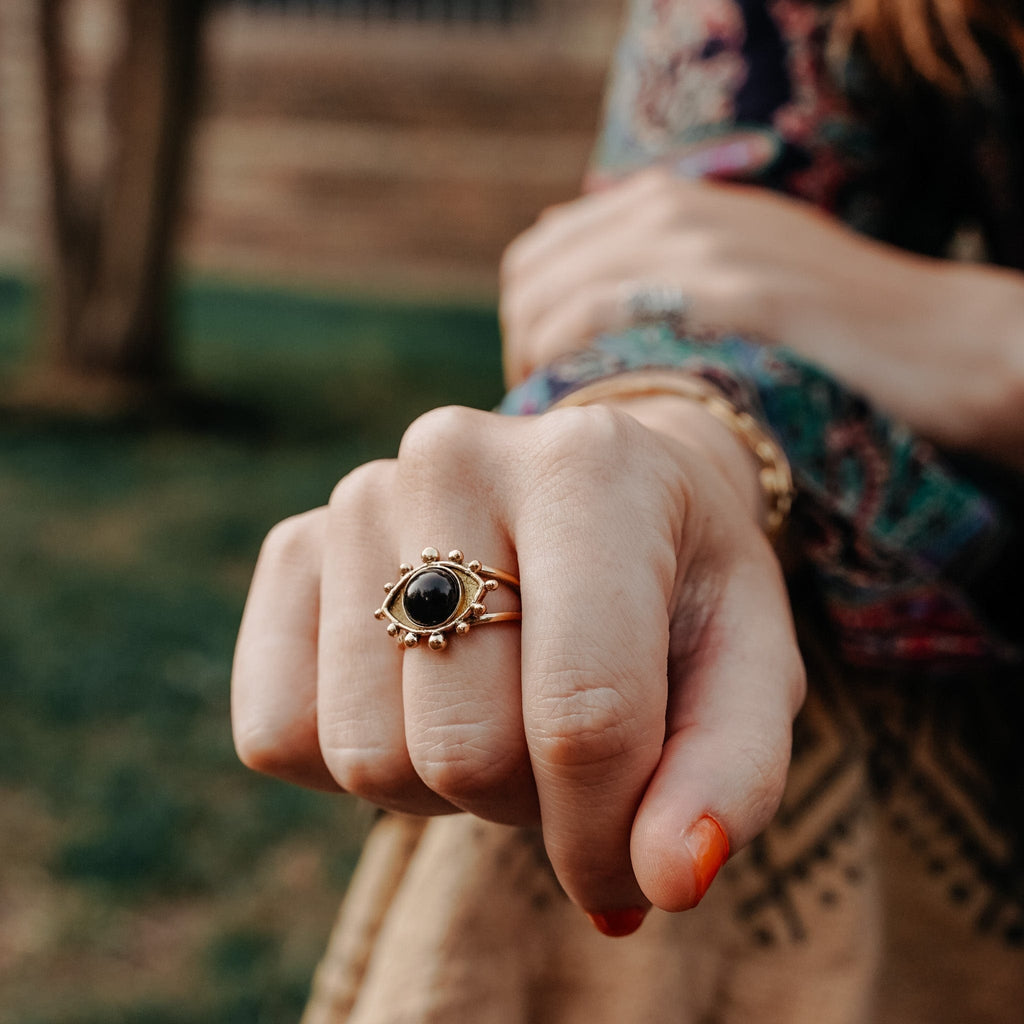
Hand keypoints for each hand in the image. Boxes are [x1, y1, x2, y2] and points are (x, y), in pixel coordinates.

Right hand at [231, 399, 804, 925]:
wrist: (600, 496)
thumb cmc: (677, 591)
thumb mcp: (747, 668)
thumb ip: (731, 775)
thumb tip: (665, 882)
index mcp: (589, 470)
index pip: (582, 711)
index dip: (605, 836)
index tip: (633, 871)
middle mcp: (452, 457)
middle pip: (464, 749)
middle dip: (529, 802)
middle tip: (564, 748)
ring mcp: (356, 497)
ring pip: (365, 757)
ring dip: (446, 786)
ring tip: (499, 714)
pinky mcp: (291, 547)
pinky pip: (278, 732)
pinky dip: (357, 762)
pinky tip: (421, 700)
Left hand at [500, 169, 1023, 465]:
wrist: (933, 340)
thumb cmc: (827, 328)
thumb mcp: (734, 275)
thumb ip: (663, 274)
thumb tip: (583, 302)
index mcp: (668, 202)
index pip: (540, 253)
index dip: (525, 322)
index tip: (539, 378)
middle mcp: (673, 210)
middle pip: (533, 274)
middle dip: (520, 345)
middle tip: (542, 408)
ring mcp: (702, 247)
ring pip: (557, 296)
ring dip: (537, 364)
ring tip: (560, 419)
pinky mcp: (732, 294)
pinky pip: (605, 319)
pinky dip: (574, 367)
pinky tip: (590, 408)